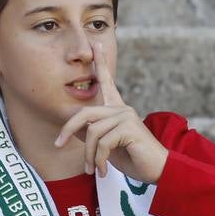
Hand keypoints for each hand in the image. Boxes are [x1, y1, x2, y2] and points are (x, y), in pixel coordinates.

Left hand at [55, 41, 168, 181]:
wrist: (156, 170)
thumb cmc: (132, 158)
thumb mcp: (106, 146)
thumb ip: (91, 134)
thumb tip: (72, 127)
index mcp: (116, 109)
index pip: (107, 82)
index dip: (101, 63)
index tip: (95, 45)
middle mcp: (121, 108)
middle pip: (85, 113)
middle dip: (68, 129)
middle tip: (58, 145)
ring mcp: (126, 116)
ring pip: (92, 132)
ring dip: (89, 155)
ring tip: (92, 169)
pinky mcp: (129, 127)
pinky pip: (102, 142)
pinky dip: (98, 159)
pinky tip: (103, 170)